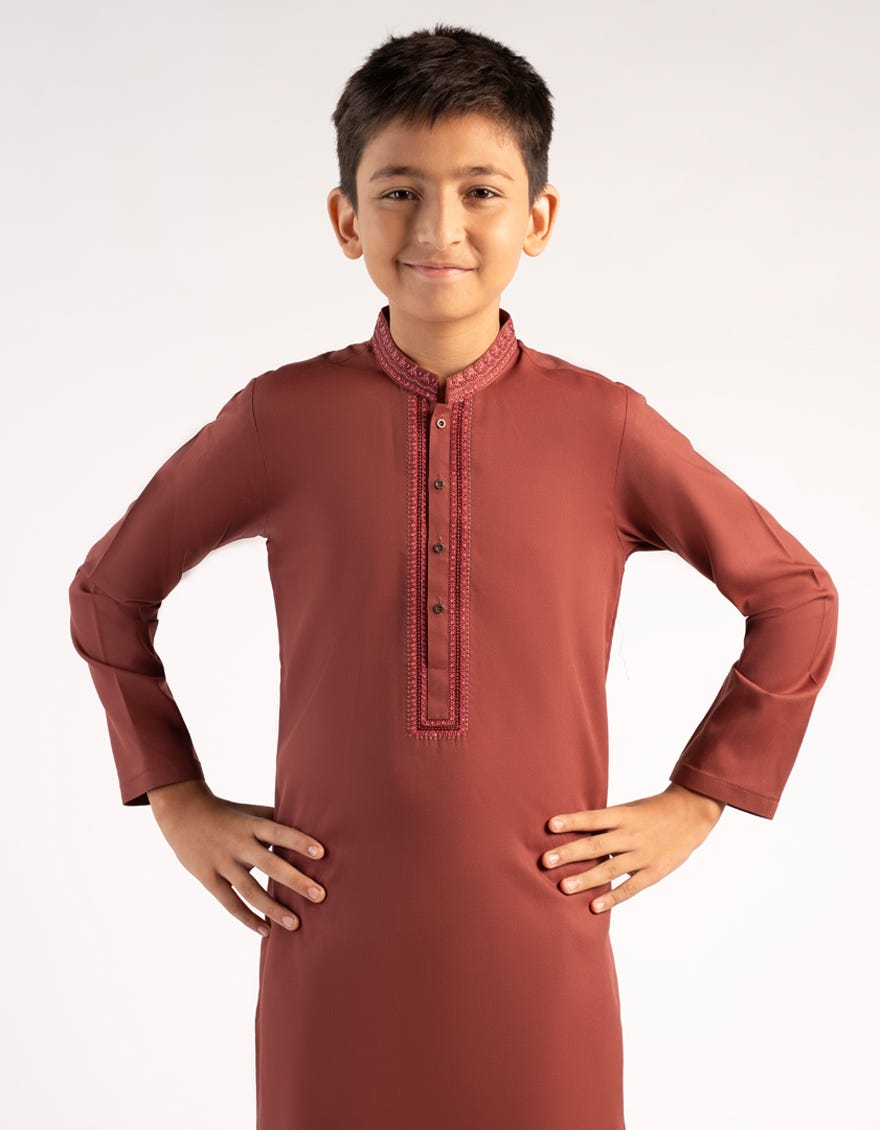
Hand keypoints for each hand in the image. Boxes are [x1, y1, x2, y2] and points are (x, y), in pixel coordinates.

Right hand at [146, 779, 326, 936]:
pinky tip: (266, 931)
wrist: (183, 812)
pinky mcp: (208, 878)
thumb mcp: (251, 812)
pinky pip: (230, 903)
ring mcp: (222, 863)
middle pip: (270, 864)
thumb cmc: (227, 813)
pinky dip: (247, 918)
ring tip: (296, 924)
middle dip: (296, 881)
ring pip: (250, 890)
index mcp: (251, 824)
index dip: (299, 841)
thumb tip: (311, 827)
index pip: (279, 832)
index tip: (321, 853)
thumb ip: (276, 821)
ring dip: (274, 909)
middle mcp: (238, 844)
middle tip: (320, 895)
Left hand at [541, 783, 724, 912]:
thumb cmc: (652, 810)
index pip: (593, 818)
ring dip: (585, 879)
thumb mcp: (629, 808)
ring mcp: (643, 855)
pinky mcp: (654, 872)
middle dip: (569, 854)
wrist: (692, 814)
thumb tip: (574, 830)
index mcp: (624, 815)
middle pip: (596, 846)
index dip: (572, 821)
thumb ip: (606, 822)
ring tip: (563, 887)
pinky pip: (630, 888)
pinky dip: (612, 898)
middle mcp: (631, 835)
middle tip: (545, 861)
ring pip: (610, 870)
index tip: (550, 825)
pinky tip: (593, 906)